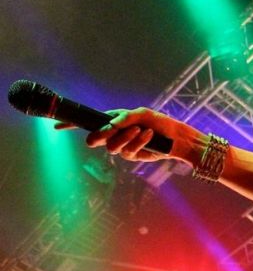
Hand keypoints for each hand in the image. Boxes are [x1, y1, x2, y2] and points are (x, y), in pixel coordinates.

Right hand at [83, 107, 205, 164]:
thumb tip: (109, 126)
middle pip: (97, 139)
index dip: (73, 124)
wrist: (176, 136)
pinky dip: (139, 141)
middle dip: (103, 135)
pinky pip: (128, 150)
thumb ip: (123, 118)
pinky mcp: (133, 156)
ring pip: (113, 147)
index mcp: (113, 120)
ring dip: (127, 137)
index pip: (90, 122)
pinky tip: (149, 135)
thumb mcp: (140, 114)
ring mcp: (123, 146)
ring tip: (142, 130)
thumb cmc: (158, 121)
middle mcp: (115, 134)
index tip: (57, 125)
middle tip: (112, 130)